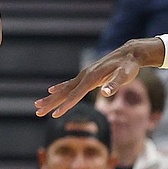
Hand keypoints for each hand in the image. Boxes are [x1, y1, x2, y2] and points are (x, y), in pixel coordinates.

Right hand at [36, 39, 160, 117]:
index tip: (54, 115)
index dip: (65, 106)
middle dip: (50, 103)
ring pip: (64, 89)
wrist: (130, 53)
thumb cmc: (128, 66)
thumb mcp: (125, 75)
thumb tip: (105, 92)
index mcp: (91, 78)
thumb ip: (114, 84)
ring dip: (51, 97)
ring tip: (38, 105)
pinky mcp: (87, 75)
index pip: (75, 95)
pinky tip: (52, 90)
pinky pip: (69, 84)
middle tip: (37, 111)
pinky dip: (59, 88)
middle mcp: (85, 76)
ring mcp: (84, 75)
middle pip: (64, 92)